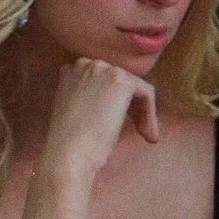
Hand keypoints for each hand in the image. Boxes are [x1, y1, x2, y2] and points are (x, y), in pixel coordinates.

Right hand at [40, 58, 157, 182]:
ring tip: (145, 136)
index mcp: (71, 70)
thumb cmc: (70, 143)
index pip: (103, 80)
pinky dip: (150, 114)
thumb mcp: (76, 111)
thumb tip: (117, 102)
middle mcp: (86, 64)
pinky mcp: (121, 81)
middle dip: (131, 106)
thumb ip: (91, 98)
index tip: (120, 124)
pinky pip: (147, 93)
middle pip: (121, 81)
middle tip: (138, 131)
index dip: (115, 103)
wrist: (67, 154)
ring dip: (143, 112)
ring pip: (135, 87)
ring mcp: (103, 70)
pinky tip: (148, 135)